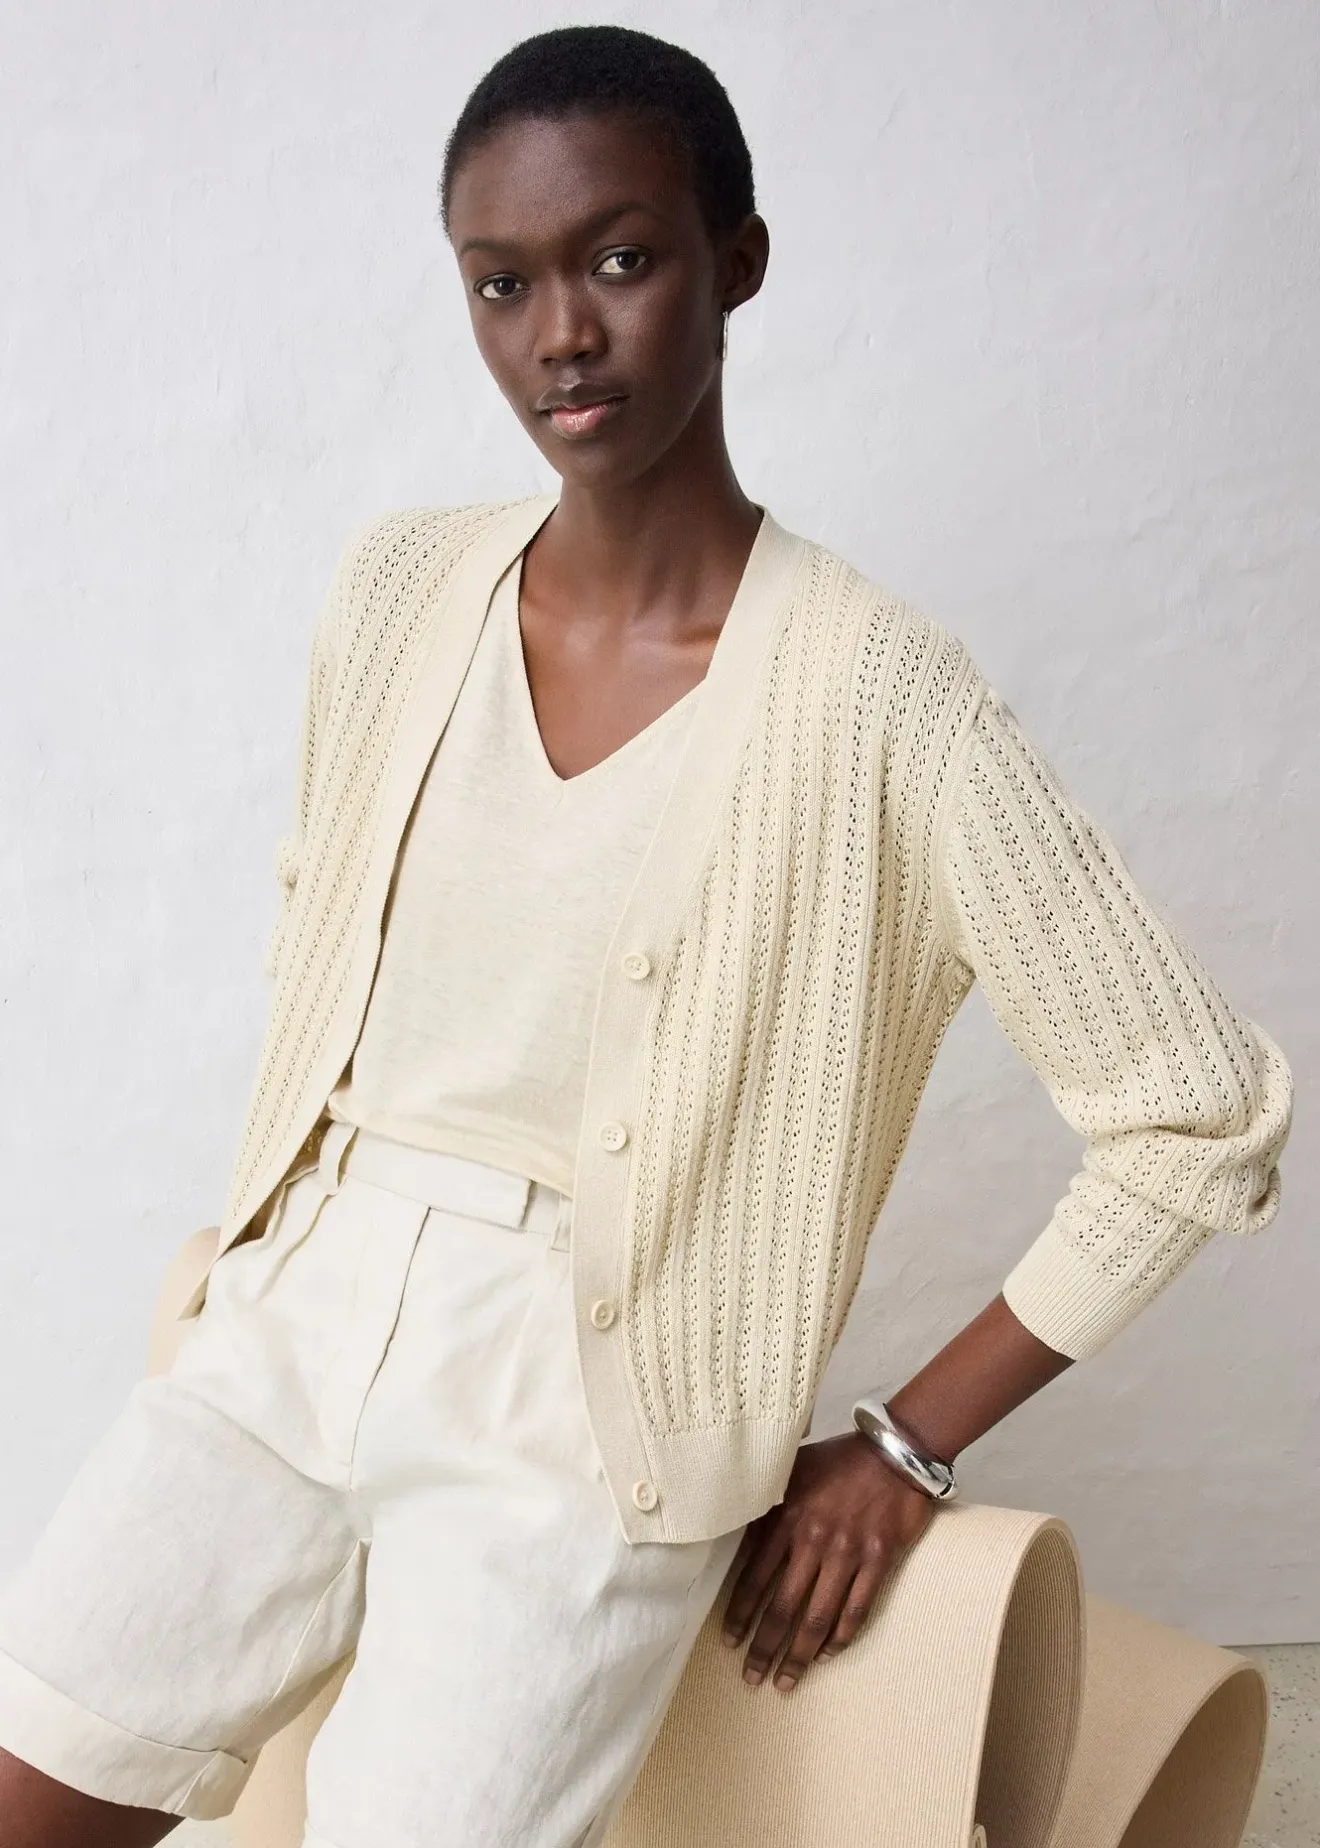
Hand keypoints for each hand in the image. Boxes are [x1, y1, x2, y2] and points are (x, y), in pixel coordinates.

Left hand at [721, 1432, 934, 1691]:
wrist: (893, 1452)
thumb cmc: (838, 1459)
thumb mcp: (792, 1471)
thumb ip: (767, 1504)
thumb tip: (738, 1532)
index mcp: (787, 1518)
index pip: (754, 1579)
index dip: (740, 1615)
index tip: (729, 1642)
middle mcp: (814, 1541)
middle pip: (783, 1608)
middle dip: (764, 1649)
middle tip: (751, 1678)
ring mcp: (848, 1554)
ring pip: (818, 1618)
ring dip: (799, 1656)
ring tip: (785, 1682)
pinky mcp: (879, 1561)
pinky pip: (857, 1610)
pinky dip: (840, 1638)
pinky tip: (826, 1655)